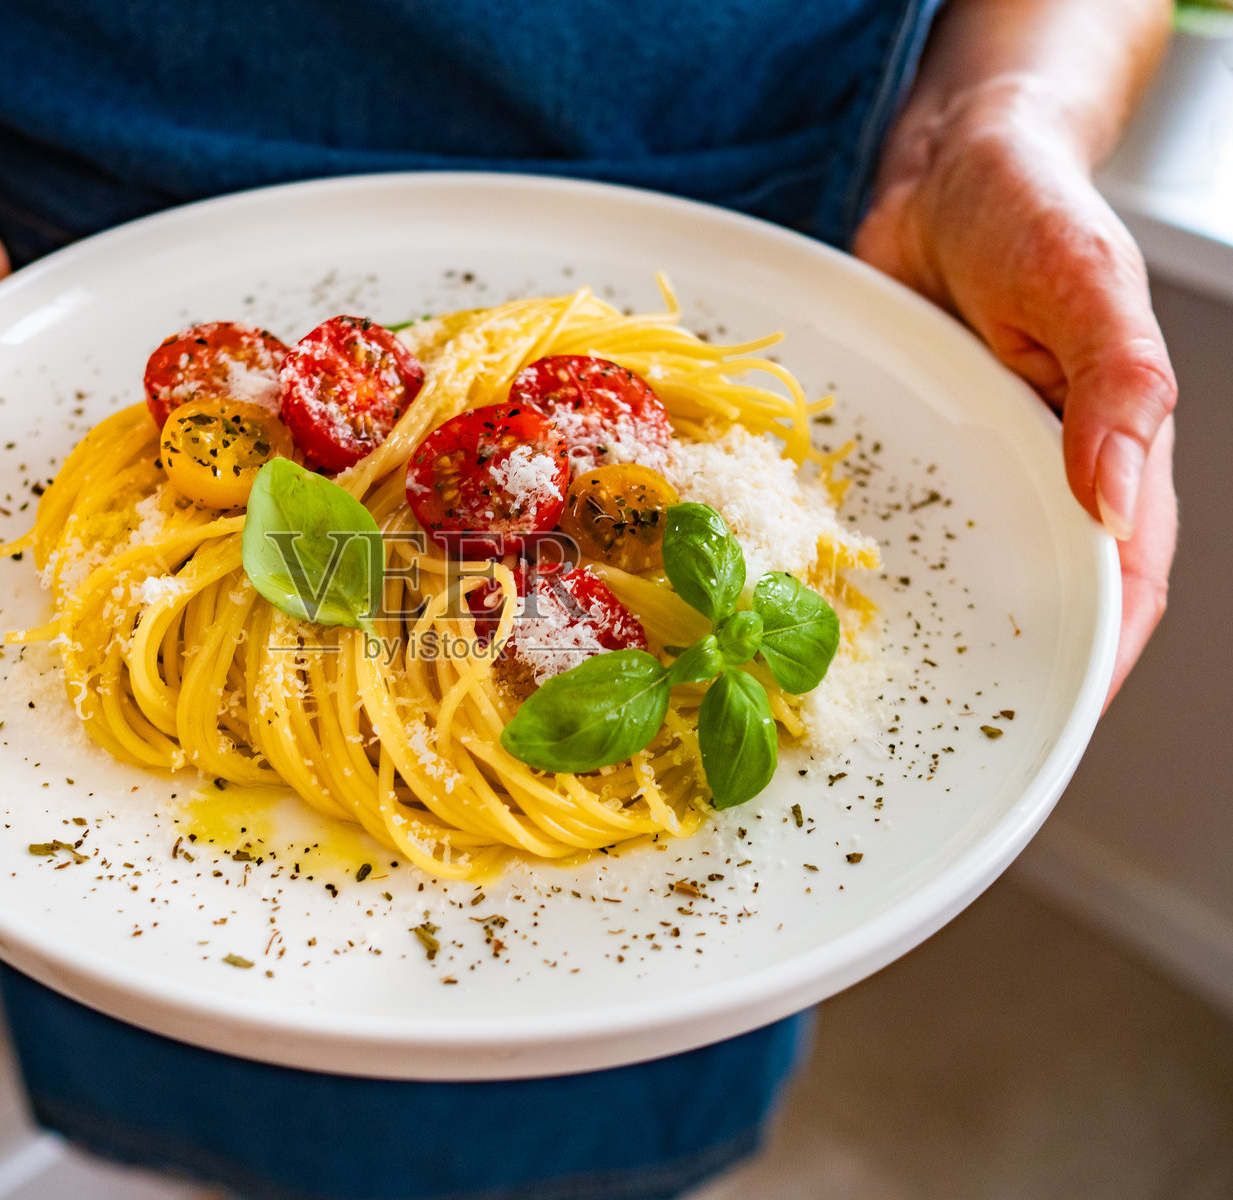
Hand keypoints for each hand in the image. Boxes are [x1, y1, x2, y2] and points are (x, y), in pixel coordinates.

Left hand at [855, 76, 1176, 702]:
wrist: (944, 168)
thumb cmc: (1033, 209)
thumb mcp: (1087, 283)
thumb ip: (1118, 381)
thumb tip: (1117, 502)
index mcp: (1105, 455)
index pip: (1124, 585)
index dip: (1098, 661)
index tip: (1054, 728)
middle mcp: (1033, 478)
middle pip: (1029, 600)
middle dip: (990, 672)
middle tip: (924, 740)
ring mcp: (959, 471)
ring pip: (942, 576)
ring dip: (906, 630)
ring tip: (846, 690)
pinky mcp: (894, 452)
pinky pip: (870, 522)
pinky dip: (840, 563)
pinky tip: (791, 598)